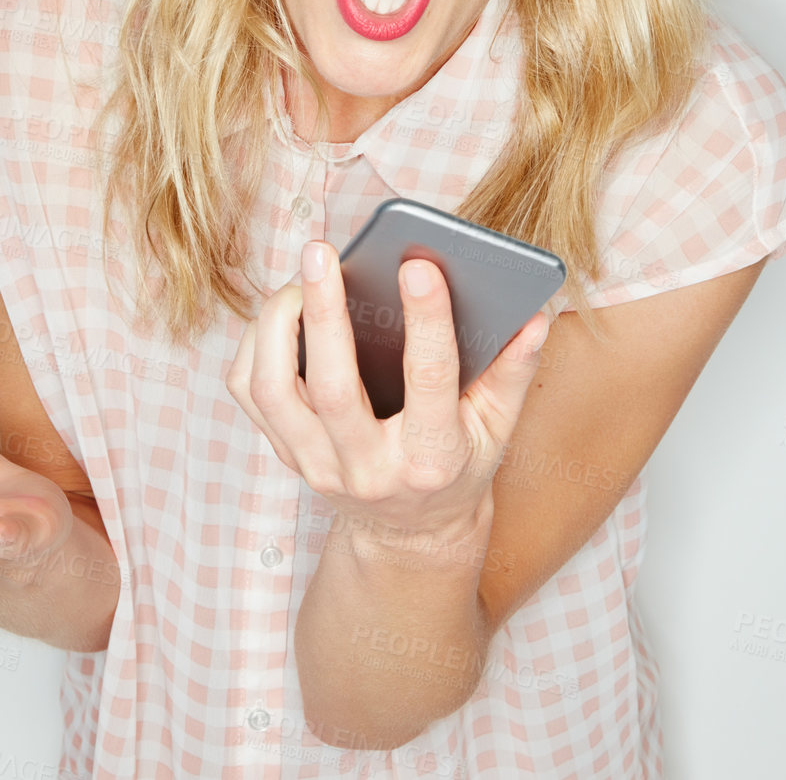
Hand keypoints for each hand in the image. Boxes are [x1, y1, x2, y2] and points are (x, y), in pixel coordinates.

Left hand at [224, 241, 550, 547]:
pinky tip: (282, 310)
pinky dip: (256, 345)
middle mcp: (367, 468)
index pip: (429, 381)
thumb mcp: (497, 429)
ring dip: (278, 325)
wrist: (408, 535)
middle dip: (323, 311)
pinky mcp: (286, 453)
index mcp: (430, 458)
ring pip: (275, 391)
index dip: (427, 320)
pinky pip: (250, 394)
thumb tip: (535, 317)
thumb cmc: (457, 466)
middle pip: (333, 388)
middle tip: (321, 250)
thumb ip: (514, 373)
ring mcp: (318, 466)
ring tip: (299, 277)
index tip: (419, 264)